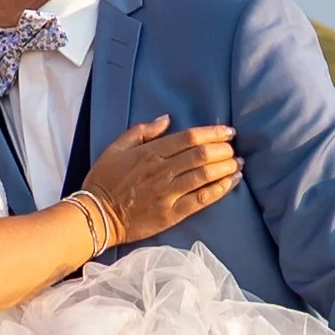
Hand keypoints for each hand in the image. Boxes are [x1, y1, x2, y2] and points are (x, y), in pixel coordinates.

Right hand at [82, 114, 240, 245]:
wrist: (96, 216)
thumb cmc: (105, 180)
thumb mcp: (116, 148)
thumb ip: (143, 131)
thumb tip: (167, 118)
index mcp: (150, 153)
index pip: (189, 138)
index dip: (213, 133)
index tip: (228, 132)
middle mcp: (162, 171)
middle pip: (201, 155)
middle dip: (223, 149)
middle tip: (233, 148)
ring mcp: (168, 193)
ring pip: (205, 175)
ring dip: (226, 167)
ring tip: (238, 163)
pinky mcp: (172, 213)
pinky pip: (202, 199)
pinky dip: (220, 189)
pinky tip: (232, 182)